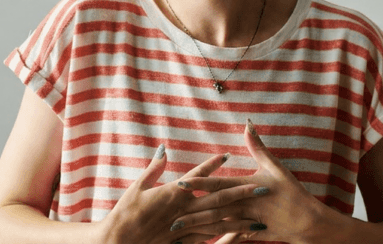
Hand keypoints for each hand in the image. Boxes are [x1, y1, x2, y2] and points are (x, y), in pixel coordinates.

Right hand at [97, 145, 262, 243]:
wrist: (120, 241)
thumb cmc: (125, 213)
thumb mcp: (138, 187)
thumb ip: (154, 168)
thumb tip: (163, 149)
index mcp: (173, 193)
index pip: (198, 176)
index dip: (212, 165)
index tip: (228, 156)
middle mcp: (183, 210)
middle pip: (218, 200)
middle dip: (241, 194)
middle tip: (262, 190)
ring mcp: (185, 228)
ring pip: (218, 223)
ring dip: (240, 220)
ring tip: (259, 220)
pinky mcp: (183, 242)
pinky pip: (207, 240)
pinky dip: (222, 239)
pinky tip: (236, 238)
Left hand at [172, 120, 336, 243]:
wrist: (310, 222)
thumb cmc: (292, 192)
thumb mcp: (275, 167)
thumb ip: (258, 147)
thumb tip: (248, 124)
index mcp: (247, 187)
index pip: (218, 184)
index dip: (199, 183)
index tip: (180, 184)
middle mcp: (245, 205)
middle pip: (214, 209)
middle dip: (192, 214)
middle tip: (170, 217)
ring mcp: (248, 221)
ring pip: (219, 226)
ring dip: (199, 229)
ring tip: (179, 232)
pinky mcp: (252, 233)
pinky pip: (232, 237)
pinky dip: (218, 241)